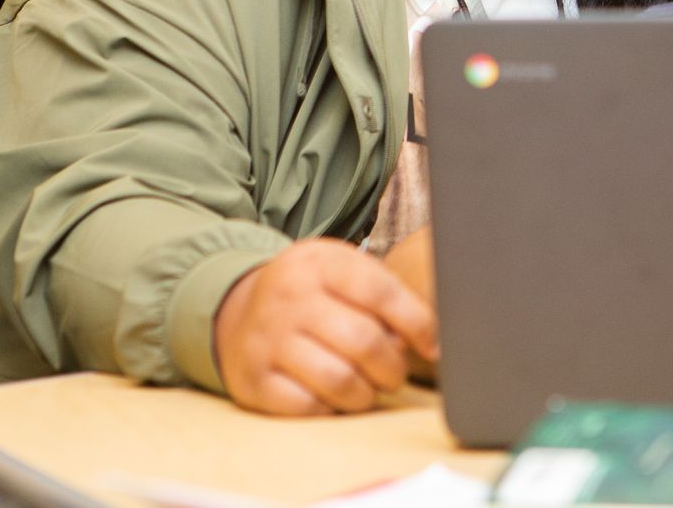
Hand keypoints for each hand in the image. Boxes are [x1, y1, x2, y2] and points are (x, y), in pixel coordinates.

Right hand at [214, 238, 439, 416]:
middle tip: (394, 373)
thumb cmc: (312, 294)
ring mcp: (267, 339)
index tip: (434, 346)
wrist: (238, 310)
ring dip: (367, 394)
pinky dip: (331, 409)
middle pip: (364, 342)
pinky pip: (309, 408)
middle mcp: (289, 297)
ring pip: (339, 380)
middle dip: (393, 367)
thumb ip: (386, 296)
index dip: (418, 324)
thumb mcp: (343, 272)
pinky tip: (334, 397)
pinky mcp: (254, 380)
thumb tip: (431, 340)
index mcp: (319, 262)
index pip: (380, 292)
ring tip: (368, 387)